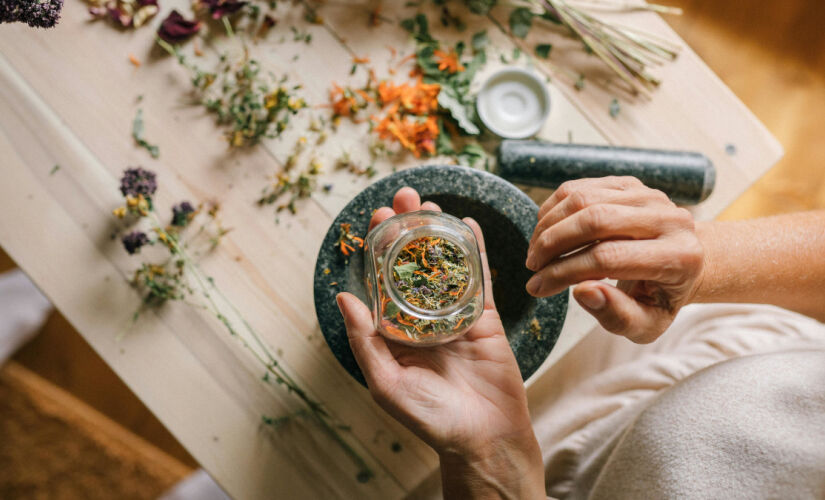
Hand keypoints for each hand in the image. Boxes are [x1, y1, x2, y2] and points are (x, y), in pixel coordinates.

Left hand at [337, 187, 543, 498]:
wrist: (484, 437)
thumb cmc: (430, 418)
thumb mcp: (386, 382)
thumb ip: (366, 340)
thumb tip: (344, 297)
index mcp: (397, 332)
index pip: (384, 280)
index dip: (380, 248)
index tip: (376, 218)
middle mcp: (424, 319)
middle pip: (415, 264)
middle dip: (408, 229)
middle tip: (404, 197)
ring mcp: (456, 315)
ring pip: (446, 264)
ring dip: (439, 232)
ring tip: (431, 202)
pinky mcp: (486, 318)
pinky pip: (481, 279)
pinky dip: (476, 251)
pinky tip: (469, 225)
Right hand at [525, 176, 703, 343]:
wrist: (680, 265)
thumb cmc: (658, 298)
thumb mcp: (645, 324)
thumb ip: (617, 316)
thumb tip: (583, 292)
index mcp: (678, 257)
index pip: (608, 258)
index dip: (564, 272)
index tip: (537, 287)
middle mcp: (669, 219)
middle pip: (595, 220)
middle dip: (552, 244)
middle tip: (532, 266)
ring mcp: (649, 195)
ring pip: (584, 199)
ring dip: (548, 225)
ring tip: (536, 252)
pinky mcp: (629, 184)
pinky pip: (581, 188)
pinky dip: (554, 209)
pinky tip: (546, 232)